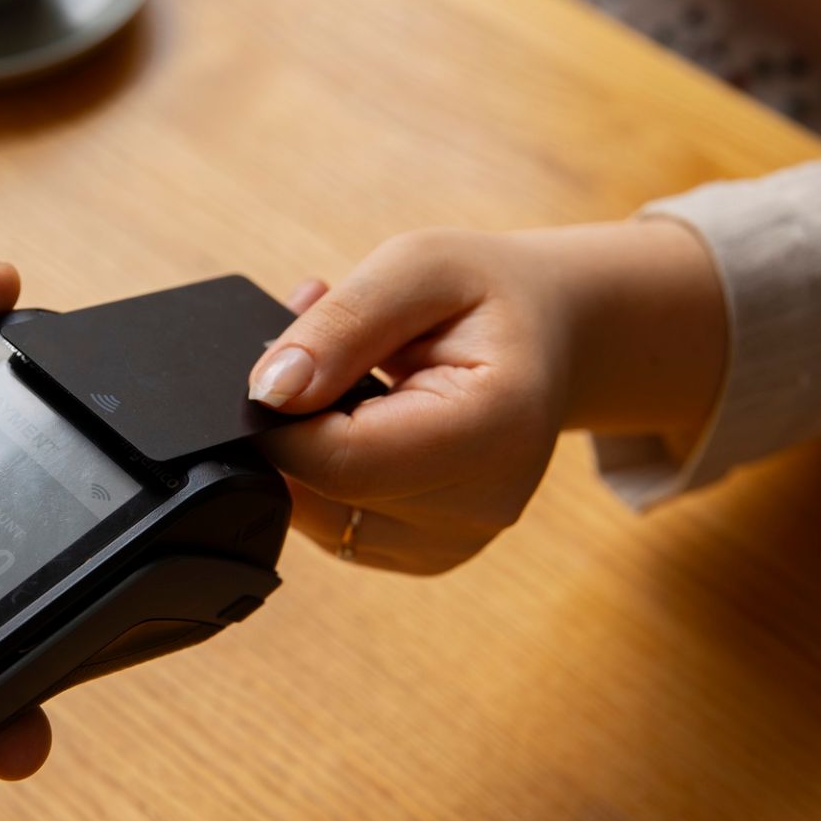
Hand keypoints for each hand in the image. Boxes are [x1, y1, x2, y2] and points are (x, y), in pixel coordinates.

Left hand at [246, 222, 725, 571]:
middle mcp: (484, 505)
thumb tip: (269, 392)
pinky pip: (337, 527)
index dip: (281, 420)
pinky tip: (357, 424)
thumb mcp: (416, 267)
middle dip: (294, 428)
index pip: (341, 461)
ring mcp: (457, 541)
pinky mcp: (429, 554)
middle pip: (326, 496)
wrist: (551, 336)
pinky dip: (326, 478)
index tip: (278, 365)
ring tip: (345, 382)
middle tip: (316, 357)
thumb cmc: (489, 295)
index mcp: (494, 428)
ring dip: (306, 453)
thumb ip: (340, 326)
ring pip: (320, 519)